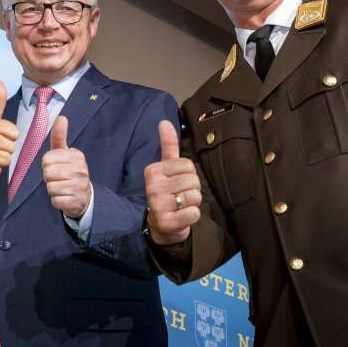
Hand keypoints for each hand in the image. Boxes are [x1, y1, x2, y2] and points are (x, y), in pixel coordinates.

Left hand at [41, 116, 90, 218]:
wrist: (84, 196)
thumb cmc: (69, 171)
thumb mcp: (65, 153)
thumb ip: (60, 136)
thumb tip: (62, 117)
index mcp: (76, 156)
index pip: (46, 159)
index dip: (47, 165)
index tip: (57, 166)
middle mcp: (81, 170)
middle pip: (47, 173)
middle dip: (48, 178)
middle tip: (58, 178)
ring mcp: (80, 186)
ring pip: (50, 187)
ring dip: (52, 190)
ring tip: (62, 187)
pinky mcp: (76, 201)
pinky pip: (55, 201)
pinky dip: (56, 201)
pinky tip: (64, 197)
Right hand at [143, 120, 200, 245]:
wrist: (159, 224)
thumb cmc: (166, 192)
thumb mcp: (166, 168)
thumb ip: (168, 145)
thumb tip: (165, 122)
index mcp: (152, 171)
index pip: (188, 165)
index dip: (189, 174)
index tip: (177, 182)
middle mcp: (152, 187)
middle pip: (193, 181)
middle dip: (192, 189)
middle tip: (180, 196)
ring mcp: (158, 206)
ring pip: (195, 197)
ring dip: (193, 203)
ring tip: (181, 206)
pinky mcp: (167, 222)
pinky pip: (194, 213)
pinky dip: (192, 216)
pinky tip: (181, 217)